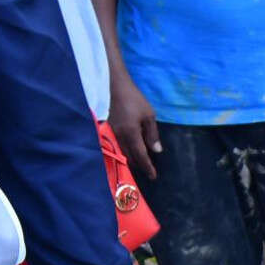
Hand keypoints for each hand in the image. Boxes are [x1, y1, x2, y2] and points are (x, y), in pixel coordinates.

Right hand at [108, 67, 160, 182]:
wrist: (114, 87)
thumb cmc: (134, 99)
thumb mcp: (149, 115)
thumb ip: (152, 134)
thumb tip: (156, 150)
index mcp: (131, 134)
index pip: (141, 156)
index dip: (147, 167)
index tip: (153, 176)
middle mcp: (119, 137)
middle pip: (130, 157)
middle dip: (139, 165)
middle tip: (148, 171)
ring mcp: (111, 134)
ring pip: (122, 153)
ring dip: (132, 159)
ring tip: (140, 163)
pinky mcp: (107, 130)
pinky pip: (117, 146)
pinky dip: (125, 151)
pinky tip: (130, 150)